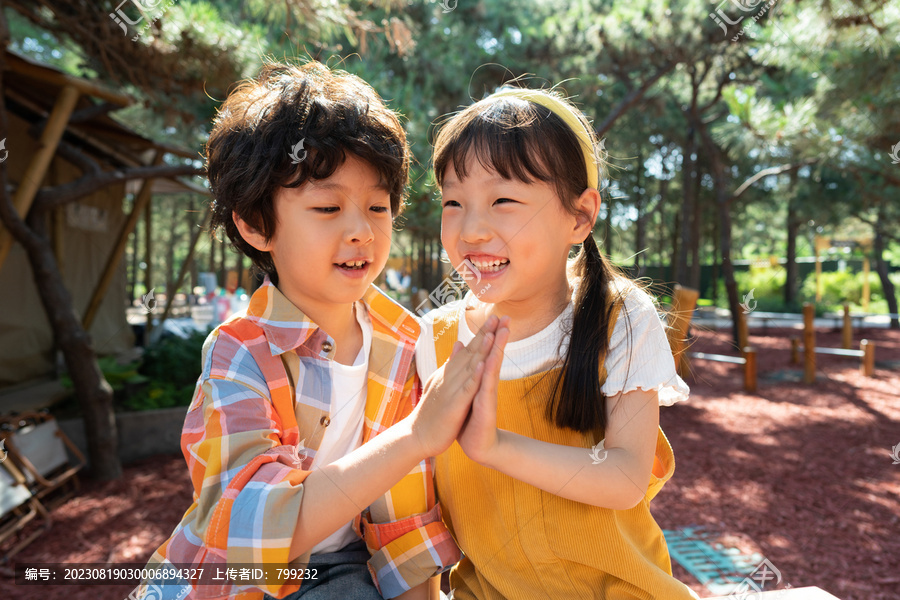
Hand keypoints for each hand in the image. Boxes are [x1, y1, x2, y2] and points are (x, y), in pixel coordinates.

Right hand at [408, 315, 503, 457]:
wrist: (417, 435)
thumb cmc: (431, 411)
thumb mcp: (441, 382)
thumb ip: (451, 363)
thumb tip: (459, 343)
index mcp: (449, 372)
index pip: (469, 349)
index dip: (482, 333)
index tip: (495, 318)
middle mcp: (450, 376)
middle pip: (471, 352)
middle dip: (485, 334)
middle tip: (499, 316)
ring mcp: (451, 389)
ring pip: (469, 366)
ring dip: (481, 350)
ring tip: (493, 333)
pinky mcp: (454, 404)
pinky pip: (466, 389)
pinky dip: (473, 376)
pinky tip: (482, 365)